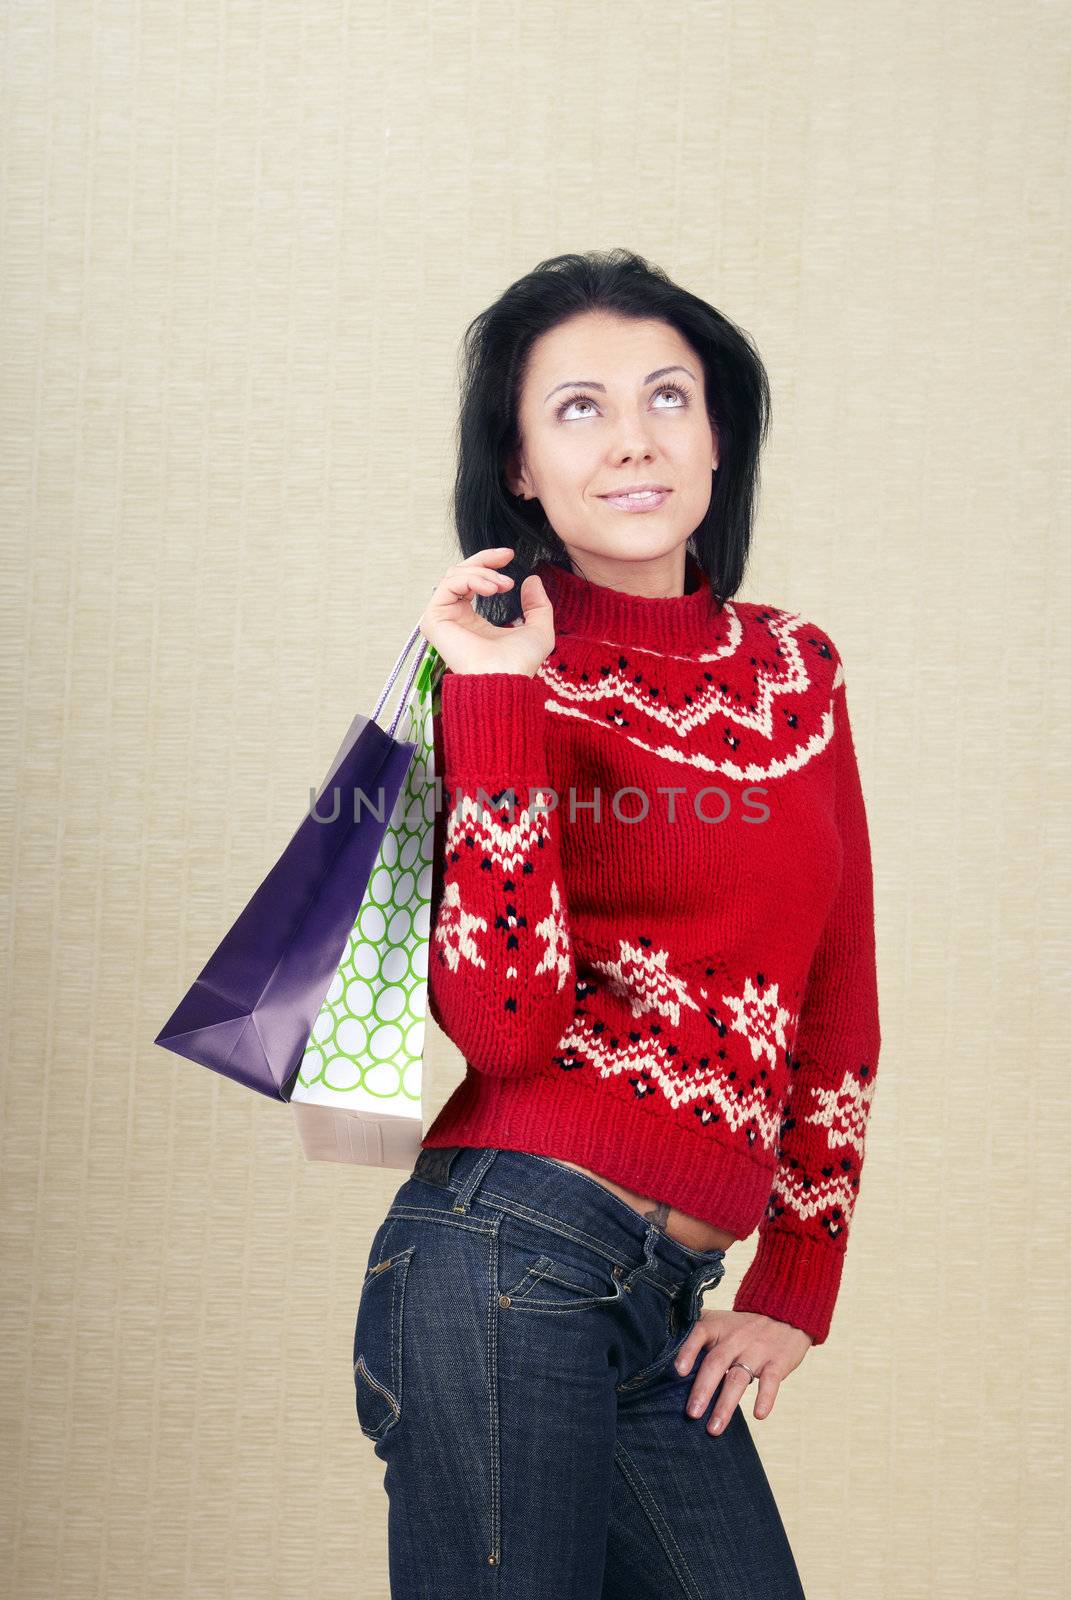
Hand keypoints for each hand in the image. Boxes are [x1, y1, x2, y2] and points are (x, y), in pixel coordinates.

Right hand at [419, 546, 555, 678]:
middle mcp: (454, 617)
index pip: (472, 581)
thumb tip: (531, 579)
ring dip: (484, 573)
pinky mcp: (433, 619)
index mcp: (472, 621)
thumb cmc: (520, 663)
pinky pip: (449, 584)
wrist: (505, 678)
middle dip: (485, 561)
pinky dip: (472, 579)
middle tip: (507, 557)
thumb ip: (537, 605)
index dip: (489, 563)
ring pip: (455, 575)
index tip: (510, 555)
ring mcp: (442, 618)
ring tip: (504, 585)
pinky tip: (492, 589)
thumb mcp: (539, 629)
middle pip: (460, 572)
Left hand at [673, 1309, 813, 1432]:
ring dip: (726, 1404)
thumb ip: (696, 1334)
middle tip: (692, 1414)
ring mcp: (757, 1350)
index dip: (687, 1351)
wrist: (784, 1315)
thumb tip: (664, 1355)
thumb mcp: (719, 1322)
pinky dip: (766, 1398)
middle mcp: (735, 1338)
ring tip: (714, 1428)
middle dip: (703, 1389)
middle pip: (716, 1362)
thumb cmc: (742, 1326)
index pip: (699, 1333)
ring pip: (739, 1378)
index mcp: (717, 1326)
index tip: (678, 1371)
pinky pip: (771, 1381)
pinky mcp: (777, 1362)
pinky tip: (759, 1415)